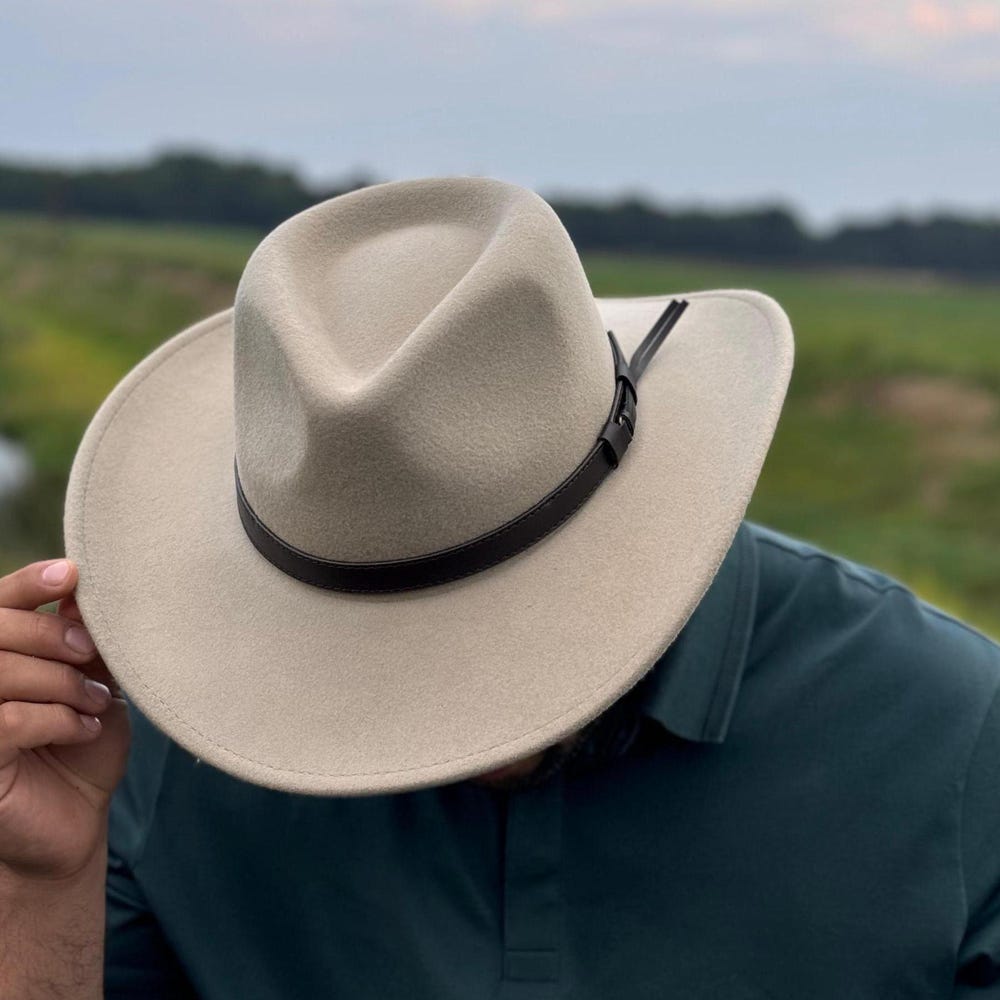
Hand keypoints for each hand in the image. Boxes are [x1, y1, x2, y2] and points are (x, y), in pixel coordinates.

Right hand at [0, 559, 130, 881]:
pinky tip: (85, 730)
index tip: (72, 574)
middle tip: (92, 657)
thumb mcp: (94, 683)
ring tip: (97, 701)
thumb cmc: (84, 745)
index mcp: (0, 655)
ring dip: (62, 682)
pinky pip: (8, 720)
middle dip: (52, 635)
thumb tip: (77, 588)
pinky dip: (58, 719)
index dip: (28, 583)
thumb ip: (83, 640)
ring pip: (2, 671)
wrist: (78, 818)